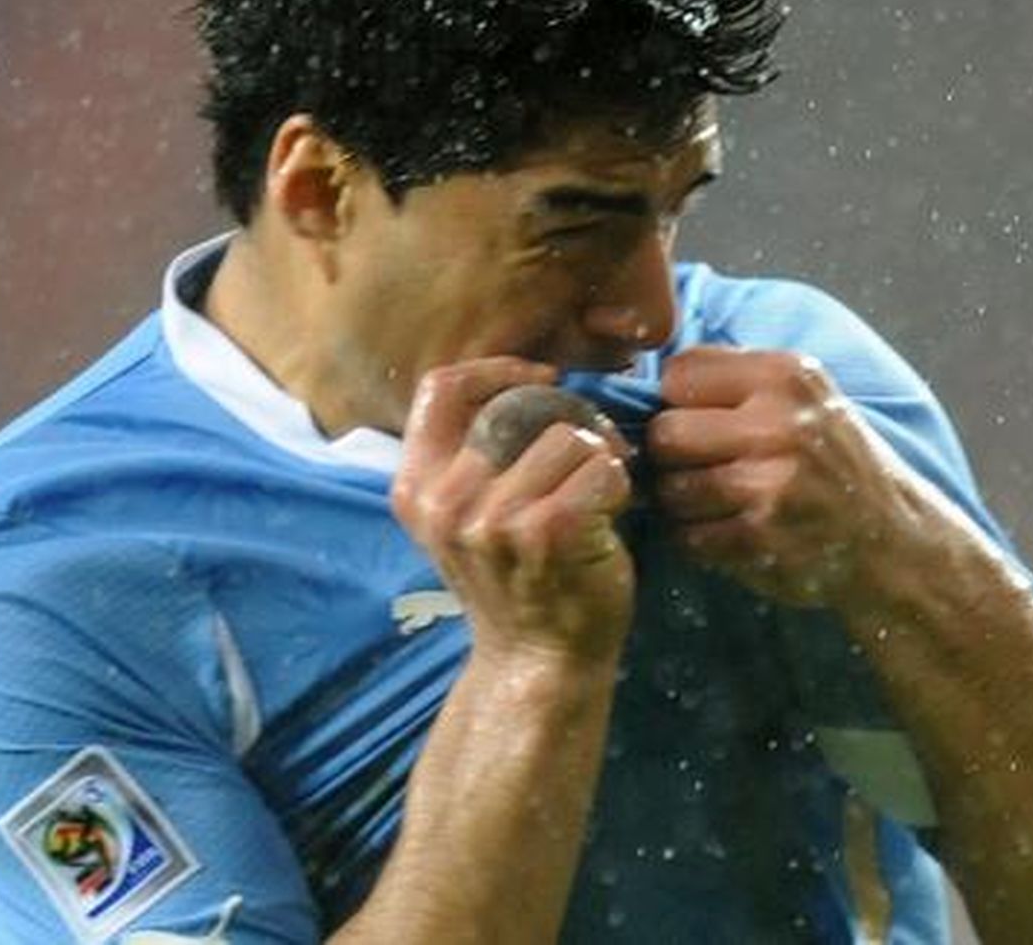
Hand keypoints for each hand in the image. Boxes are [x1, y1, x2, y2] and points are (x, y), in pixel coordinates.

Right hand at [392, 358, 635, 666]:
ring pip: (566, 437)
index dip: (497, 369)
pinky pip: (600, 469)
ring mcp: (492, 521)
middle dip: (567, 422)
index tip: (541, 380)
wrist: (537, 662)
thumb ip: (472, 455)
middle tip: (592, 454)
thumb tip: (528, 379)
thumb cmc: (514, 580)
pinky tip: (611, 515)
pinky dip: (618, 485)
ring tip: (598, 493)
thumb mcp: (464, 516)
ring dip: (597, 459)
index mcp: (415, 488)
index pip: (440, 386)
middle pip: (516, 407)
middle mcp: (444, 503)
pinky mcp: (546, 533)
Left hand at [648, 346, 938, 610]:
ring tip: (721, 501)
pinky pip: (687, 536)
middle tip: (703, 466)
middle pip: (664, 433)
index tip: (703, 420)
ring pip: (669, 489)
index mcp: (785, 375)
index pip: (678, 373)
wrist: (892, 538)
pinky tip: (732, 532)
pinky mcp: (762, 538)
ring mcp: (770, 484)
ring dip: (683, 502)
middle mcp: (779, 424)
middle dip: (673, 455)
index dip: (678, 401)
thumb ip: (734, 377)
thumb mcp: (804, 393)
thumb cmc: (832, 460)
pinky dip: (699, 539)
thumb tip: (640, 379)